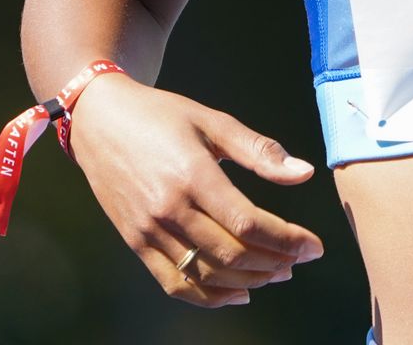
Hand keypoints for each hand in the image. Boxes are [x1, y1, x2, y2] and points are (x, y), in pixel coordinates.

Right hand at [64, 72, 324, 307]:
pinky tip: (237, 293)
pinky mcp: (135, 242)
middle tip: (299, 259)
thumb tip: (304, 173)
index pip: (248, 223)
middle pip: (231, 254)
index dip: (287, 240)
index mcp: (192, 174)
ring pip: (206, 274)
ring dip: (249, 281)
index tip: (313, 246)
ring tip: (276, 272)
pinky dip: (208, 297)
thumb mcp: (211, 121)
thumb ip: (259, 151)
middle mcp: (169, 208)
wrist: (98, 120)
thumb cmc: (159, 115)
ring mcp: (148, 230)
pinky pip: (175, 283)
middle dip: (274, 262)